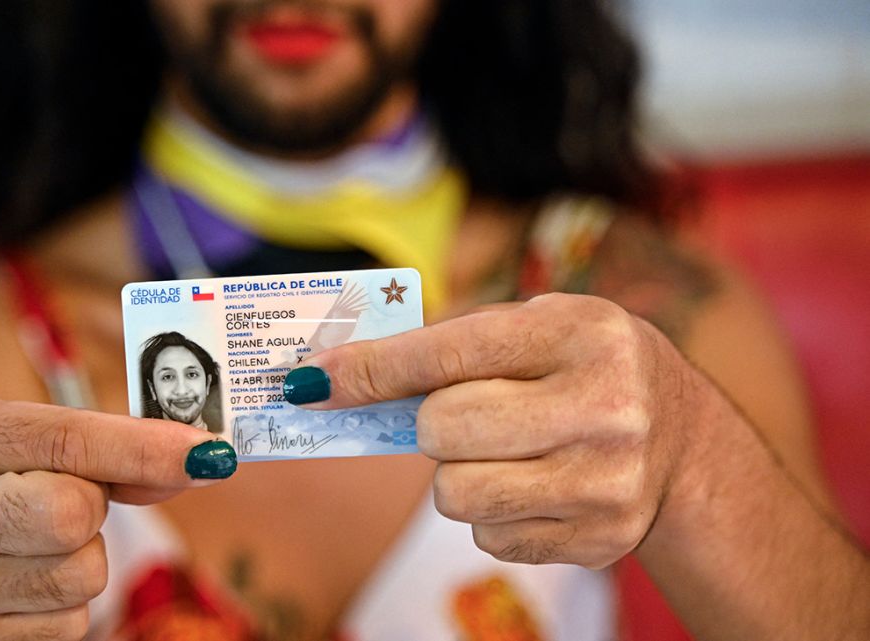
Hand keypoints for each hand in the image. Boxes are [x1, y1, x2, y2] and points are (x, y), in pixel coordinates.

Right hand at [0, 398, 235, 639]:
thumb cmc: (5, 485)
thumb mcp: (38, 445)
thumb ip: (113, 449)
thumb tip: (199, 462)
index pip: (65, 438)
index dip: (145, 447)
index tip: (207, 453)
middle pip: (71, 512)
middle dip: (95, 508)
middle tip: (77, 502)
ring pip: (81, 573)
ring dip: (84, 558)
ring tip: (41, 544)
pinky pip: (69, 622)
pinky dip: (67, 604)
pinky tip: (28, 584)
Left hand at [285, 293, 702, 568]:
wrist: (685, 443)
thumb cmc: (585, 368)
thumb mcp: (541, 327)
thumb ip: (452, 344)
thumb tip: (335, 377)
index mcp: (581, 333)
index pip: (449, 352)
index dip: (371, 368)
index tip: (312, 380)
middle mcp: (604, 407)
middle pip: (442, 429)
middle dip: (433, 423)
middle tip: (463, 415)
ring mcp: (606, 482)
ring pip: (455, 494)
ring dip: (458, 474)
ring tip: (505, 450)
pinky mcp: (598, 540)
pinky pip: (487, 537)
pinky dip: (492, 513)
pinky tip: (536, 484)